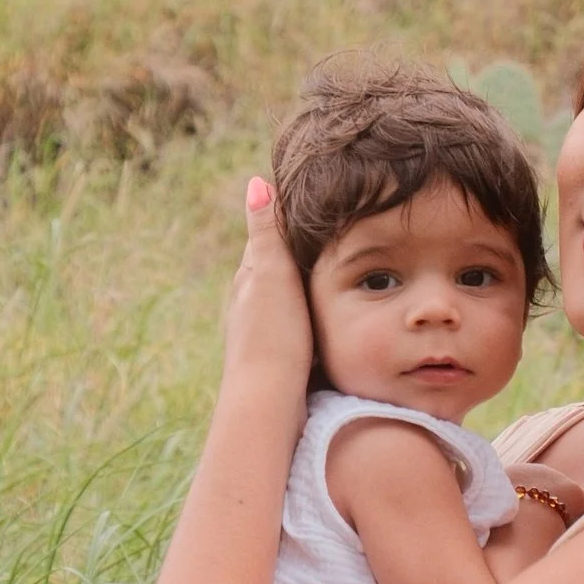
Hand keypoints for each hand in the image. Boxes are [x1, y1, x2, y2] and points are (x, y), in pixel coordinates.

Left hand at [220, 176, 314, 397]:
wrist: (268, 401)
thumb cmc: (272, 335)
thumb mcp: (270, 274)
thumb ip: (266, 232)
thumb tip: (256, 182)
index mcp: (247, 280)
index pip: (266, 241)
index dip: (286, 223)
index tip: (310, 205)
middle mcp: (249, 305)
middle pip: (275, 271)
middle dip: (296, 256)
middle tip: (330, 238)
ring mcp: (262, 334)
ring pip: (286, 300)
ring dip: (305, 288)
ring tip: (335, 275)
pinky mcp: (279, 358)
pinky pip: (297, 325)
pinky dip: (310, 314)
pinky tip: (327, 319)